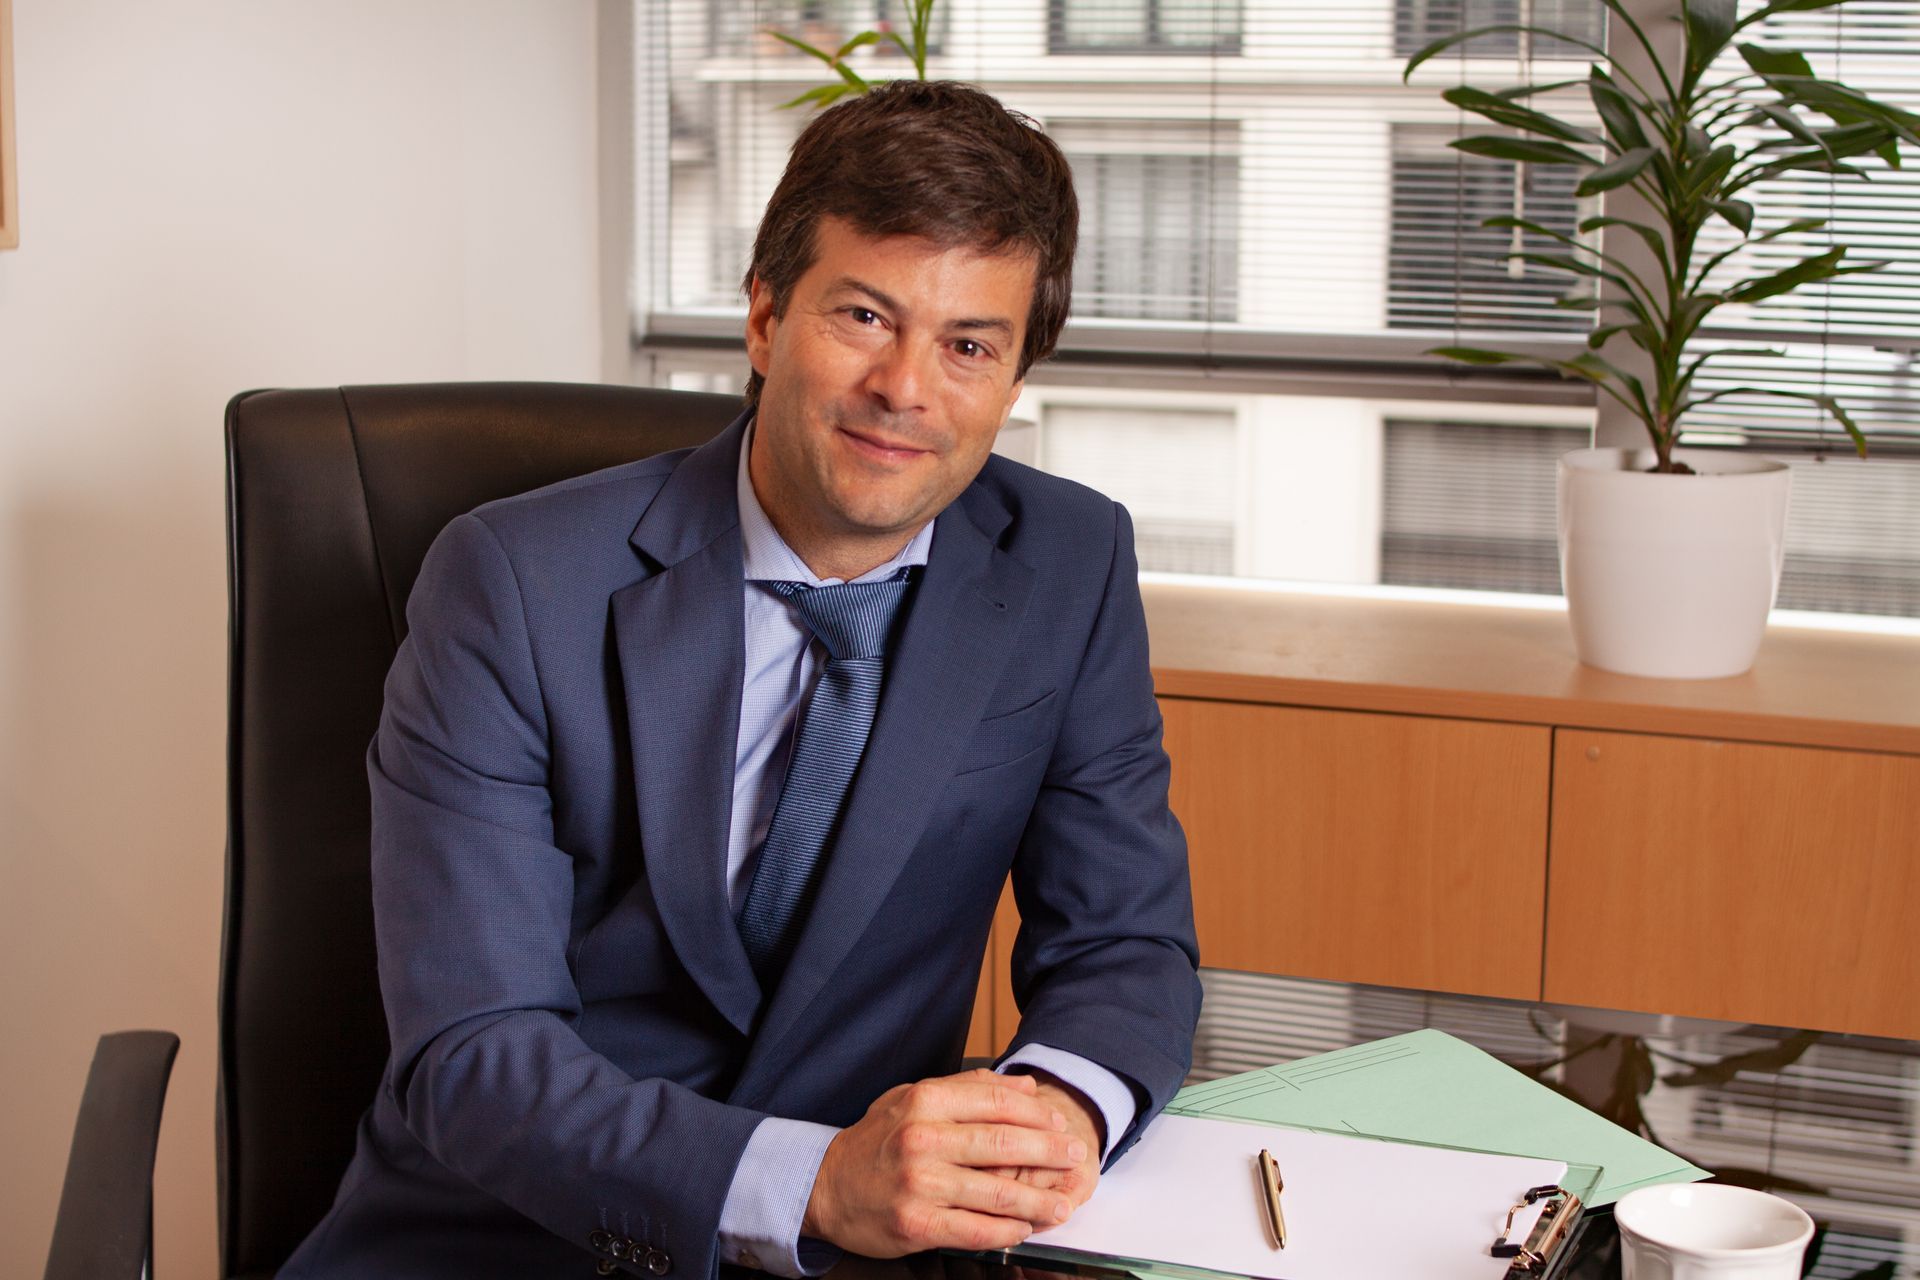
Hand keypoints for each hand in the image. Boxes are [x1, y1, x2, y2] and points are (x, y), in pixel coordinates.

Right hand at [802, 1068, 1087, 1256]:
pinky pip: (975, 1230)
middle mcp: (922, 1139)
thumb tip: (1023, 1085)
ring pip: (996, 1193)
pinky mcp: (917, 1224)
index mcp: (924, 1102)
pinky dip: (1006, 1231)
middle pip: (1004, 1146)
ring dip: (1038, 1201)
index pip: (996, 1103)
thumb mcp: (911, 1098)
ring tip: (1062, 1204)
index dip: (1036, 1115)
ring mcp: (920, 1184)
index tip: (1058, 1124)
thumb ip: (967, 1088)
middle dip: (1049, 1154)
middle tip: (1075, 1159)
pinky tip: (1025, 1229)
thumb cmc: (875, 1141)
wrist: (826, 1187)